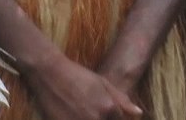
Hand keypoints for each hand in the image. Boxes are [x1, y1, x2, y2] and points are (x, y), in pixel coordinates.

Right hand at [25, 51, 141, 119]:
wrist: (47, 70)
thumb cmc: (76, 74)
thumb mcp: (102, 82)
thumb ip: (121, 99)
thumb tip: (138, 113)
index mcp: (108, 108)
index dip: (114, 118)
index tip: (104, 111)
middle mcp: (96, 118)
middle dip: (102, 118)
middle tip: (90, 109)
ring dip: (89, 119)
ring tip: (80, 111)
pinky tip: (71, 114)